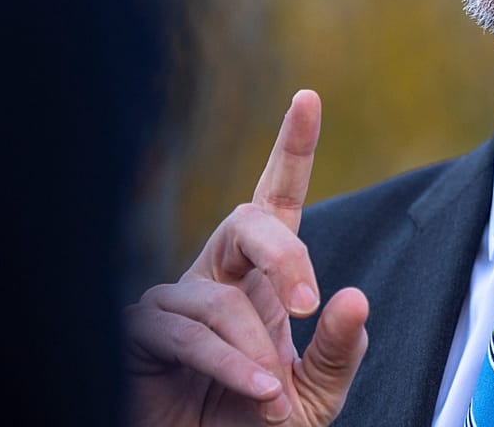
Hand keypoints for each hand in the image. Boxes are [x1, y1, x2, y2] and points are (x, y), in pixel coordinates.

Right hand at [125, 90, 369, 425]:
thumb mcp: (316, 396)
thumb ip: (340, 351)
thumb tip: (354, 297)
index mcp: (262, 280)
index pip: (278, 203)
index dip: (291, 149)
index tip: (308, 97)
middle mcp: (217, 277)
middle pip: (246, 220)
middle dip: (284, 254)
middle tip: (309, 303)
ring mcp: (174, 302)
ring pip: (218, 296)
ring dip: (254, 347)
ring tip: (273, 393)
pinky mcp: (139, 334)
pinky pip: (186, 333)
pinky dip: (227, 364)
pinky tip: (255, 391)